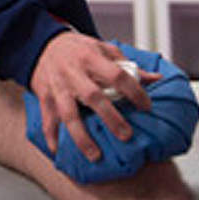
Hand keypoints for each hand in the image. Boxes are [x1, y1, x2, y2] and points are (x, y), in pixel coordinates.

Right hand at [29, 31, 161, 161]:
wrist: (42, 44)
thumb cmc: (77, 49)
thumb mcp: (103, 49)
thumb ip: (128, 65)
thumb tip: (156, 79)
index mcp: (91, 57)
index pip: (117, 75)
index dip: (134, 91)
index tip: (146, 107)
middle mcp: (73, 72)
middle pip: (93, 97)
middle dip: (110, 118)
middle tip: (126, 136)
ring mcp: (57, 86)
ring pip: (68, 113)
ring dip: (81, 136)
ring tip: (96, 155)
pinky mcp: (44, 95)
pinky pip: (47, 117)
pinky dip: (51, 135)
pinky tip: (58, 150)